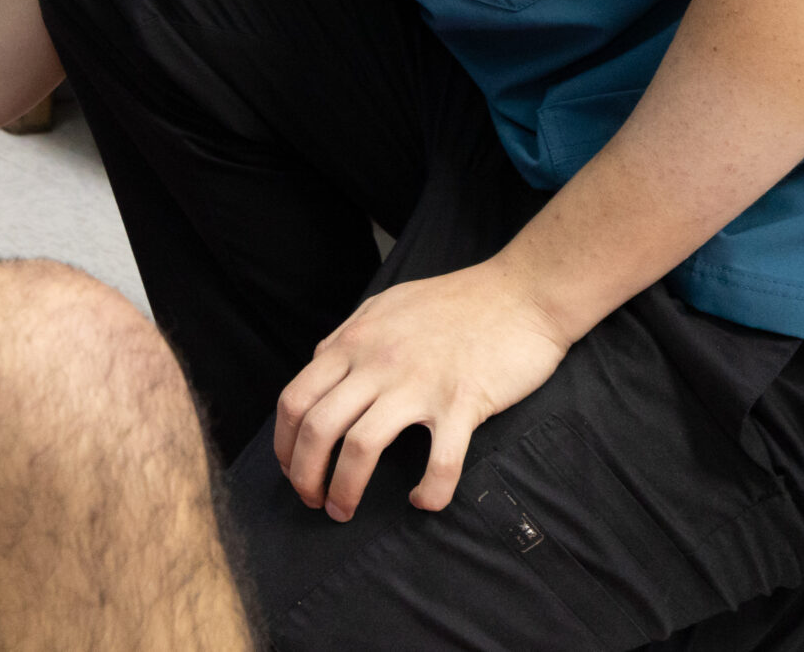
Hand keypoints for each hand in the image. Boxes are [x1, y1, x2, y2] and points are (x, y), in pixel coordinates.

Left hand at [274, 258, 571, 519]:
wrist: (519, 293)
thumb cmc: (453, 301)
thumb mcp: (383, 307)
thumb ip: (348, 338)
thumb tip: (319, 369)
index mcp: (353, 342)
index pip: (295, 399)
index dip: (284, 443)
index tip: (291, 469)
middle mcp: (376, 363)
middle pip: (318, 428)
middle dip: (305, 475)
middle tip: (312, 501)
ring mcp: (419, 383)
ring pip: (361, 446)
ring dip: (345, 489)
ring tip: (343, 511)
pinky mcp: (463, 402)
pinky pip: (440, 462)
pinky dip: (428, 492)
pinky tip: (423, 501)